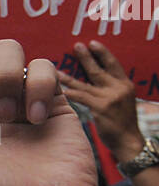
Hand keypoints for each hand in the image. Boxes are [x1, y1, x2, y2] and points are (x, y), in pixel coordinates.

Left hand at [56, 40, 143, 163]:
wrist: (128, 141)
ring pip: (85, 83)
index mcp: (125, 85)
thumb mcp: (123, 101)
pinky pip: (81, 97)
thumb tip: (94, 77)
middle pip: (99, 69)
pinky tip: (60, 89)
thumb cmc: (122, 123)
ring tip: (57, 69)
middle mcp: (119, 88)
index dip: (103, 53)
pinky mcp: (101, 108)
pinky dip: (70, 92)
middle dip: (86, 57)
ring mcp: (110, 98)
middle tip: (76, 45)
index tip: (92, 43)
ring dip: (69, 75)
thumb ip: (111, 89)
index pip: (114, 64)